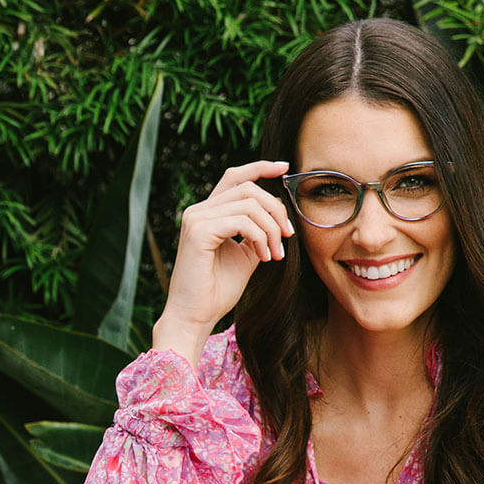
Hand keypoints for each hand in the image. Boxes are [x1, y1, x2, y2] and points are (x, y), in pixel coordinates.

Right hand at [154, 161, 296, 362]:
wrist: (196, 316)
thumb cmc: (217, 290)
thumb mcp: (245, 255)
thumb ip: (257, 232)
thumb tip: (277, 214)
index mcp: (207, 213)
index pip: (234, 177)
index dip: (260, 167)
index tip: (284, 168)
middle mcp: (198, 210)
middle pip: (248, 188)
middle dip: (275, 209)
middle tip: (287, 236)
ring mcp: (196, 219)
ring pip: (248, 204)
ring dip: (271, 228)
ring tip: (275, 253)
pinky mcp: (198, 232)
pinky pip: (242, 221)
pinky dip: (260, 237)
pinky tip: (264, 257)